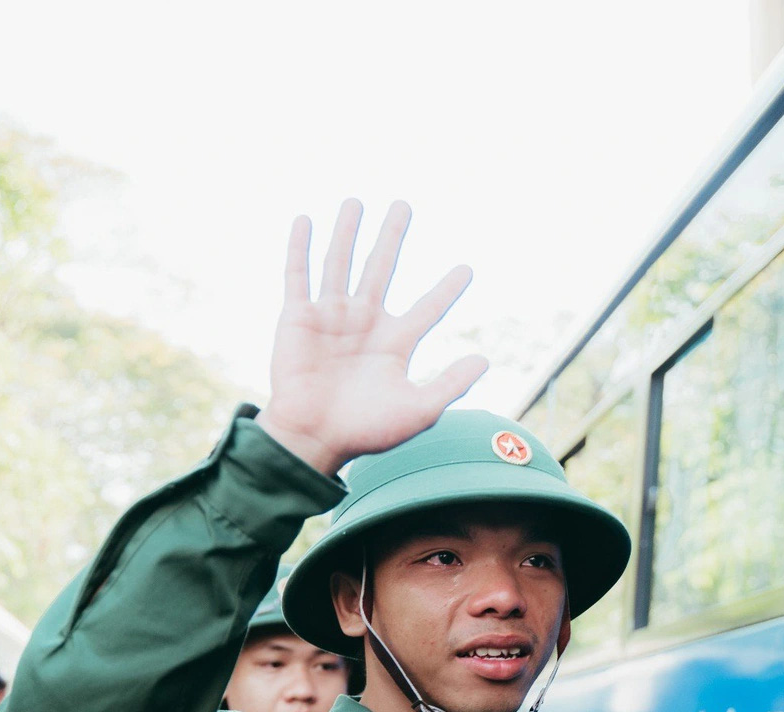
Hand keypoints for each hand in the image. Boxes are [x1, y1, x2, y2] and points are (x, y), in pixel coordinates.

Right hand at [257, 199, 488, 474]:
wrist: (314, 438)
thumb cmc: (366, 432)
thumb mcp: (419, 410)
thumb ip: (451, 384)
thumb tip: (485, 360)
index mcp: (395, 343)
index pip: (428, 308)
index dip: (447, 289)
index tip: (468, 269)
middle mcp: (364, 323)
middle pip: (382, 269)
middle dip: (392, 237)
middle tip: (404, 205)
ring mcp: (330, 317)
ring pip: (341, 263)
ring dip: (348, 232)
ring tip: (357, 201)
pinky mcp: (298, 317)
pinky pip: (298, 276)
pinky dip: (300, 248)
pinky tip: (306, 221)